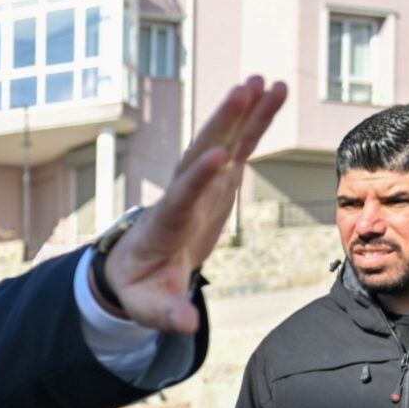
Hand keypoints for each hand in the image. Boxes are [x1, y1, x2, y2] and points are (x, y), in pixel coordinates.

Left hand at [104, 75, 290, 333]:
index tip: (218, 156)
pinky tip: (274, 92)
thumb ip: (168, 313)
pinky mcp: (215, 181)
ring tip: (267, 81)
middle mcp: (181, 195)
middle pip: (200, 155)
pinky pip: (237, 145)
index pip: (182, 197)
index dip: (198, 178)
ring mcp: (199, 184)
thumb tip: (187, 326)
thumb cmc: (141, 287)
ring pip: (221, 141)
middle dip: (221, 124)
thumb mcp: (149, 307)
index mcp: (165, 225)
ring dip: (242, 112)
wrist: (134, 267)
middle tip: (244, 91)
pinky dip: (254, 120)